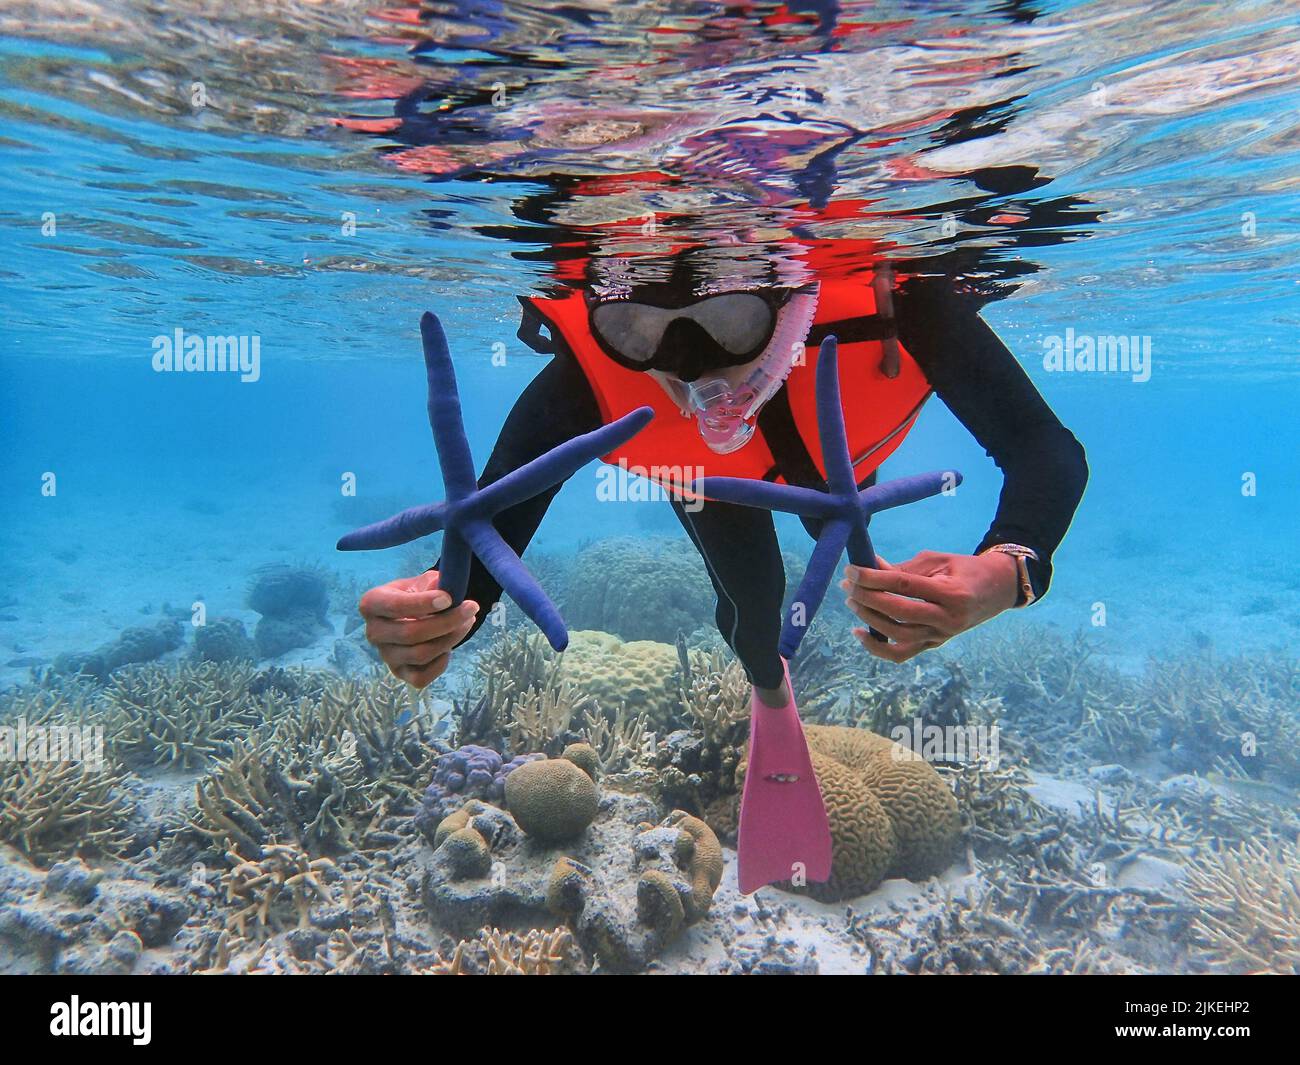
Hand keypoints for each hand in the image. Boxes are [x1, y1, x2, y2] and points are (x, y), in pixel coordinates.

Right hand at [358, 571, 478, 688]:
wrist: (416, 613)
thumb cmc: (419, 593)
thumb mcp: (424, 581)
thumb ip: (434, 584)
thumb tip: (447, 592)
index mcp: (372, 604)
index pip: (395, 606)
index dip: (423, 603)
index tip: (450, 599)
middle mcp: (373, 632)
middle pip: (410, 634)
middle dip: (446, 621)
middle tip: (471, 608)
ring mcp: (385, 655)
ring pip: (420, 655)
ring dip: (450, 638)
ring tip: (467, 622)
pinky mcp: (399, 673)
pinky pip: (421, 677)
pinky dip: (441, 662)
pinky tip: (449, 646)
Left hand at [839, 550, 1019, 662]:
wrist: (998, 589)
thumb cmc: (965, 569)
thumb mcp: (938, 560)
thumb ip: (903, 567)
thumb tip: (869, 568)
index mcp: (952, 593)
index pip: (904, 586)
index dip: (874, 578)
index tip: (852, 570)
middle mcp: (949, 619)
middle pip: (899, 612)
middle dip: (868, 598)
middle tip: (848, 584)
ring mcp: (942, 636)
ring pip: (898, 635)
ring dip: (869, 619)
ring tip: (852, 601)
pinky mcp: (935, 644)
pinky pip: (902, 653)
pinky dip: (877, 647)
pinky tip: (859, 632)